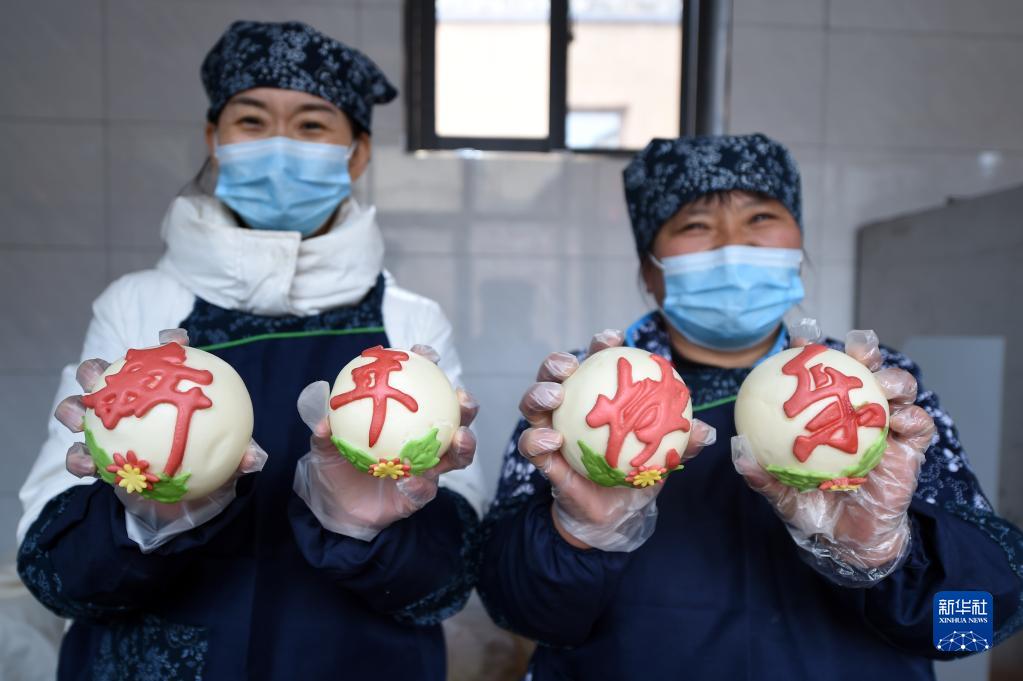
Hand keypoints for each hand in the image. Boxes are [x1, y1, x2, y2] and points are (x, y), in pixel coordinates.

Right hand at [54, 328, 267, 550]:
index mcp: (162, 391)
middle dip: (95, 369)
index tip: (176, 340)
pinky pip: (79, 455)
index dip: (169, 342)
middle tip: (101, 375)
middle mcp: (131, 403)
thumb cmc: (205, 467)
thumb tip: (253, 457)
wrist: (183, 502)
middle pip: (105, 375)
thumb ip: (239, 455)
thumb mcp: (227, 460)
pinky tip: (86, 464)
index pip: (165, 359)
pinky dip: (78, 458)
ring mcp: (108, 430)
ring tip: (78, 417)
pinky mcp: (94, 459)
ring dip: (73, 408)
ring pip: (81, 409)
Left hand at [293, 344, 477, 540]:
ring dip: (464, 444)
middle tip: (462, 397)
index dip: (428, 367)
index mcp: (403, 417)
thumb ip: (325, 434)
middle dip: (465, 405)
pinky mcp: (420, 494)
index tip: (428, 355)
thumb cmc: (335, 466)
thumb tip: (323, 422)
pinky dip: (420, 485)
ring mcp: (426, 466)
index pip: (421, 386)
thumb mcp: (324, 448)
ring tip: (460, 438)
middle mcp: (422, 439)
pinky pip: (426, 490)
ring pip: (455, 454)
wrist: (335, 508)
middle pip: (453, 418)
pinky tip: (410, 482)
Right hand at [518, 330, 716, 551]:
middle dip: (556, 361)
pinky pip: (530, 445)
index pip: (595, 362)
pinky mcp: (542, 458)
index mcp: (597, 396)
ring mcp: (552, 430)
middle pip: (554, 374)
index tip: (613, 339)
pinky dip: (537, 439)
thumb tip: (704, 429)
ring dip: (538, 393)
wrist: (615, 515)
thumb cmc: (636, 473)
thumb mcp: (665, 456)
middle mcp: (569, 408)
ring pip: (532, 403)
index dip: (600, 344)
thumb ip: (682, 441)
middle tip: (570, 365)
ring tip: (555, 396)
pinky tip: (554, 440)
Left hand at [732, 322, 935, 579]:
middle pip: (864, 370)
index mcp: (823, 414)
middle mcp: (855, 413)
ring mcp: (885, 428)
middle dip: (863, 350)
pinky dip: (913, 417)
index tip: (799, 342)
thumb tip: (739, 451)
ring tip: (882, 383)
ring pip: (897, 389)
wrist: (848, 543)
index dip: (812, 353)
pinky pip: (918, 425)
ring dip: (893, 379)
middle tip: (854, 348)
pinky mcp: (910, 449)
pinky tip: (898, 420)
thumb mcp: (782, 494)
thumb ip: (763, 476)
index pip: (819, 375)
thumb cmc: (812, 510)